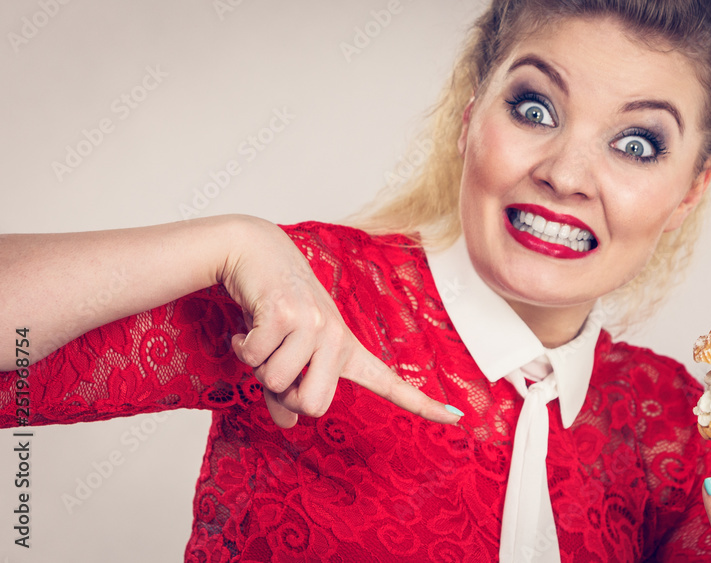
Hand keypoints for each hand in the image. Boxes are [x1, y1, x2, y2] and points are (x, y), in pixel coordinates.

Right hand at [218, 216, 461, 427]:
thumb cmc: (274, 308)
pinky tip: (248, 325)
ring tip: (263, 335)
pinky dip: (242, 346)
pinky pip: (255, 357)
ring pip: (277, 381)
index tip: (457, 418)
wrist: (256, 254)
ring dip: (257, 365)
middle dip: (284, 395)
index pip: (390, 384)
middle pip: (314, 406)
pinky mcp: (286, 313)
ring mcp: (315, 324)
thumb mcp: (288, 352)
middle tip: (275, 363)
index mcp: (346, 351)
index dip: (422, 404)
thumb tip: (288, 424)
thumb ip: (288, 392)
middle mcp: (338, 337)